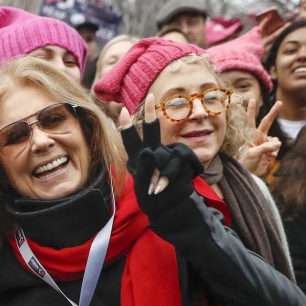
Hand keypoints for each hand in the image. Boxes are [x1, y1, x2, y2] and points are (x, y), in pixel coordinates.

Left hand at [119, 94, 203, 215]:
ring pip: (162, 155)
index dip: (128, 126)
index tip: (124, 110)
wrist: (171, 208)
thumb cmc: (152, 198)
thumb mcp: (142, 184)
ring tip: (154, 189)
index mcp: (138, 158)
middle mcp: (153, 153)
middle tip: (150, 97)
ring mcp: (168, 157)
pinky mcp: (181, 162)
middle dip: (149, 115)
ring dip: (157, 174)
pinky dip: (166, 178)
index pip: (132, 140)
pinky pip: (173, 164)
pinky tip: (162, 188)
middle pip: (151, 133)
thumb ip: (144, 167)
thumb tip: (148, 150)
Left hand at [239, 98, 281, 175]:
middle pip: (267, 122)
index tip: (252, 99)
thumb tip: (277, 143)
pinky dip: (275, 152)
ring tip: (267, 155)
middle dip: (273, 113)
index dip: (251, 110)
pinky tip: (269, 158)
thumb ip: (264, 148)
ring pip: (275, 139)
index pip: (250, 120)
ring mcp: (264, 143)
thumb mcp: (252, 155)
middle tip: (280, 103)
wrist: (248, 174)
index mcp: (249, 136)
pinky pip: (276, 147)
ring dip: (273, 145)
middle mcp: (257, 137)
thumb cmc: (244, 163)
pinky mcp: (269, 151)